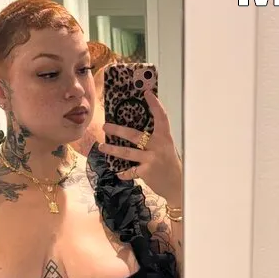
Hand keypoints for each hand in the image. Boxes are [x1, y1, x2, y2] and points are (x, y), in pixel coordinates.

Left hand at [100, 90, 181, 204]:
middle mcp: (157, 147)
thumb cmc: (170, 164)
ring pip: (128, 153)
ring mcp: (151, 160)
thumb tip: (138, 130)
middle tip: (105, 126)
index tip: (147, 93)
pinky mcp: (146, 172)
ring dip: (113, 150)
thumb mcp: (166, 148)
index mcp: (164, 138)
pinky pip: (131, 171)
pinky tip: (118, 173)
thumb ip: (156, 139)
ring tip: (101, 147)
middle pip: (134, 135)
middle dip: (118, 130)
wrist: (177, 184)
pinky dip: (124, 173)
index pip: (161, 118)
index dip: (155, 105)